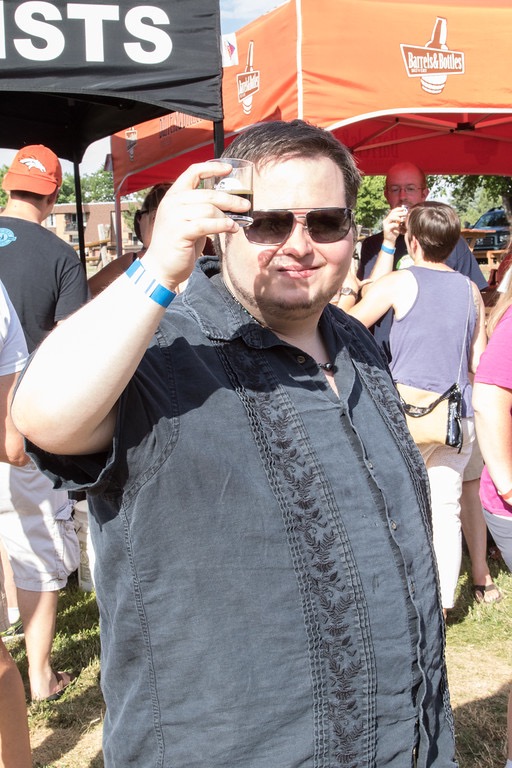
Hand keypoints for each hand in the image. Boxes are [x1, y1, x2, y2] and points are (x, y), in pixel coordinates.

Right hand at [141, 161, 251, 288]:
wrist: (160, 267)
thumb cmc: (178, 244)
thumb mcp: (187, 220)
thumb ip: (201, 209)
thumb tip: (229, 205)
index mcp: (174, 195)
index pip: (193, 172)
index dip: (212, 168)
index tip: (229, 169)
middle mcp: (172, 203)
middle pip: (208, 194)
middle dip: (230, 199)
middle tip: (246, 206)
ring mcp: (174, 217)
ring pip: (209, 209)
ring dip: (227, 216)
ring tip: (237, 224)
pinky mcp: (180, 232)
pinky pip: (207, 225)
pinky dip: (222, 225)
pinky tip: (231, 229)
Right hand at [382, 205, 407, 244]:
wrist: (390, 240)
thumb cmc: (395, 232)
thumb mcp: (398, 224)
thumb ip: (400, 219)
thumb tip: (407, 214)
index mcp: (388, 218)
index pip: (393, 211)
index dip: (398, 209)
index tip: (404, 209)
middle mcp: (386, 220)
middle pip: (392, 213)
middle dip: (400, 213)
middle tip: (405, 213)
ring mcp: (385, 224)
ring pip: (391, 217)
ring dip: (398, 217)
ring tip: (402, 219)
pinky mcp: (386, 229)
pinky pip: (392, 224)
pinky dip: (396, 224)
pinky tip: (399, 226)